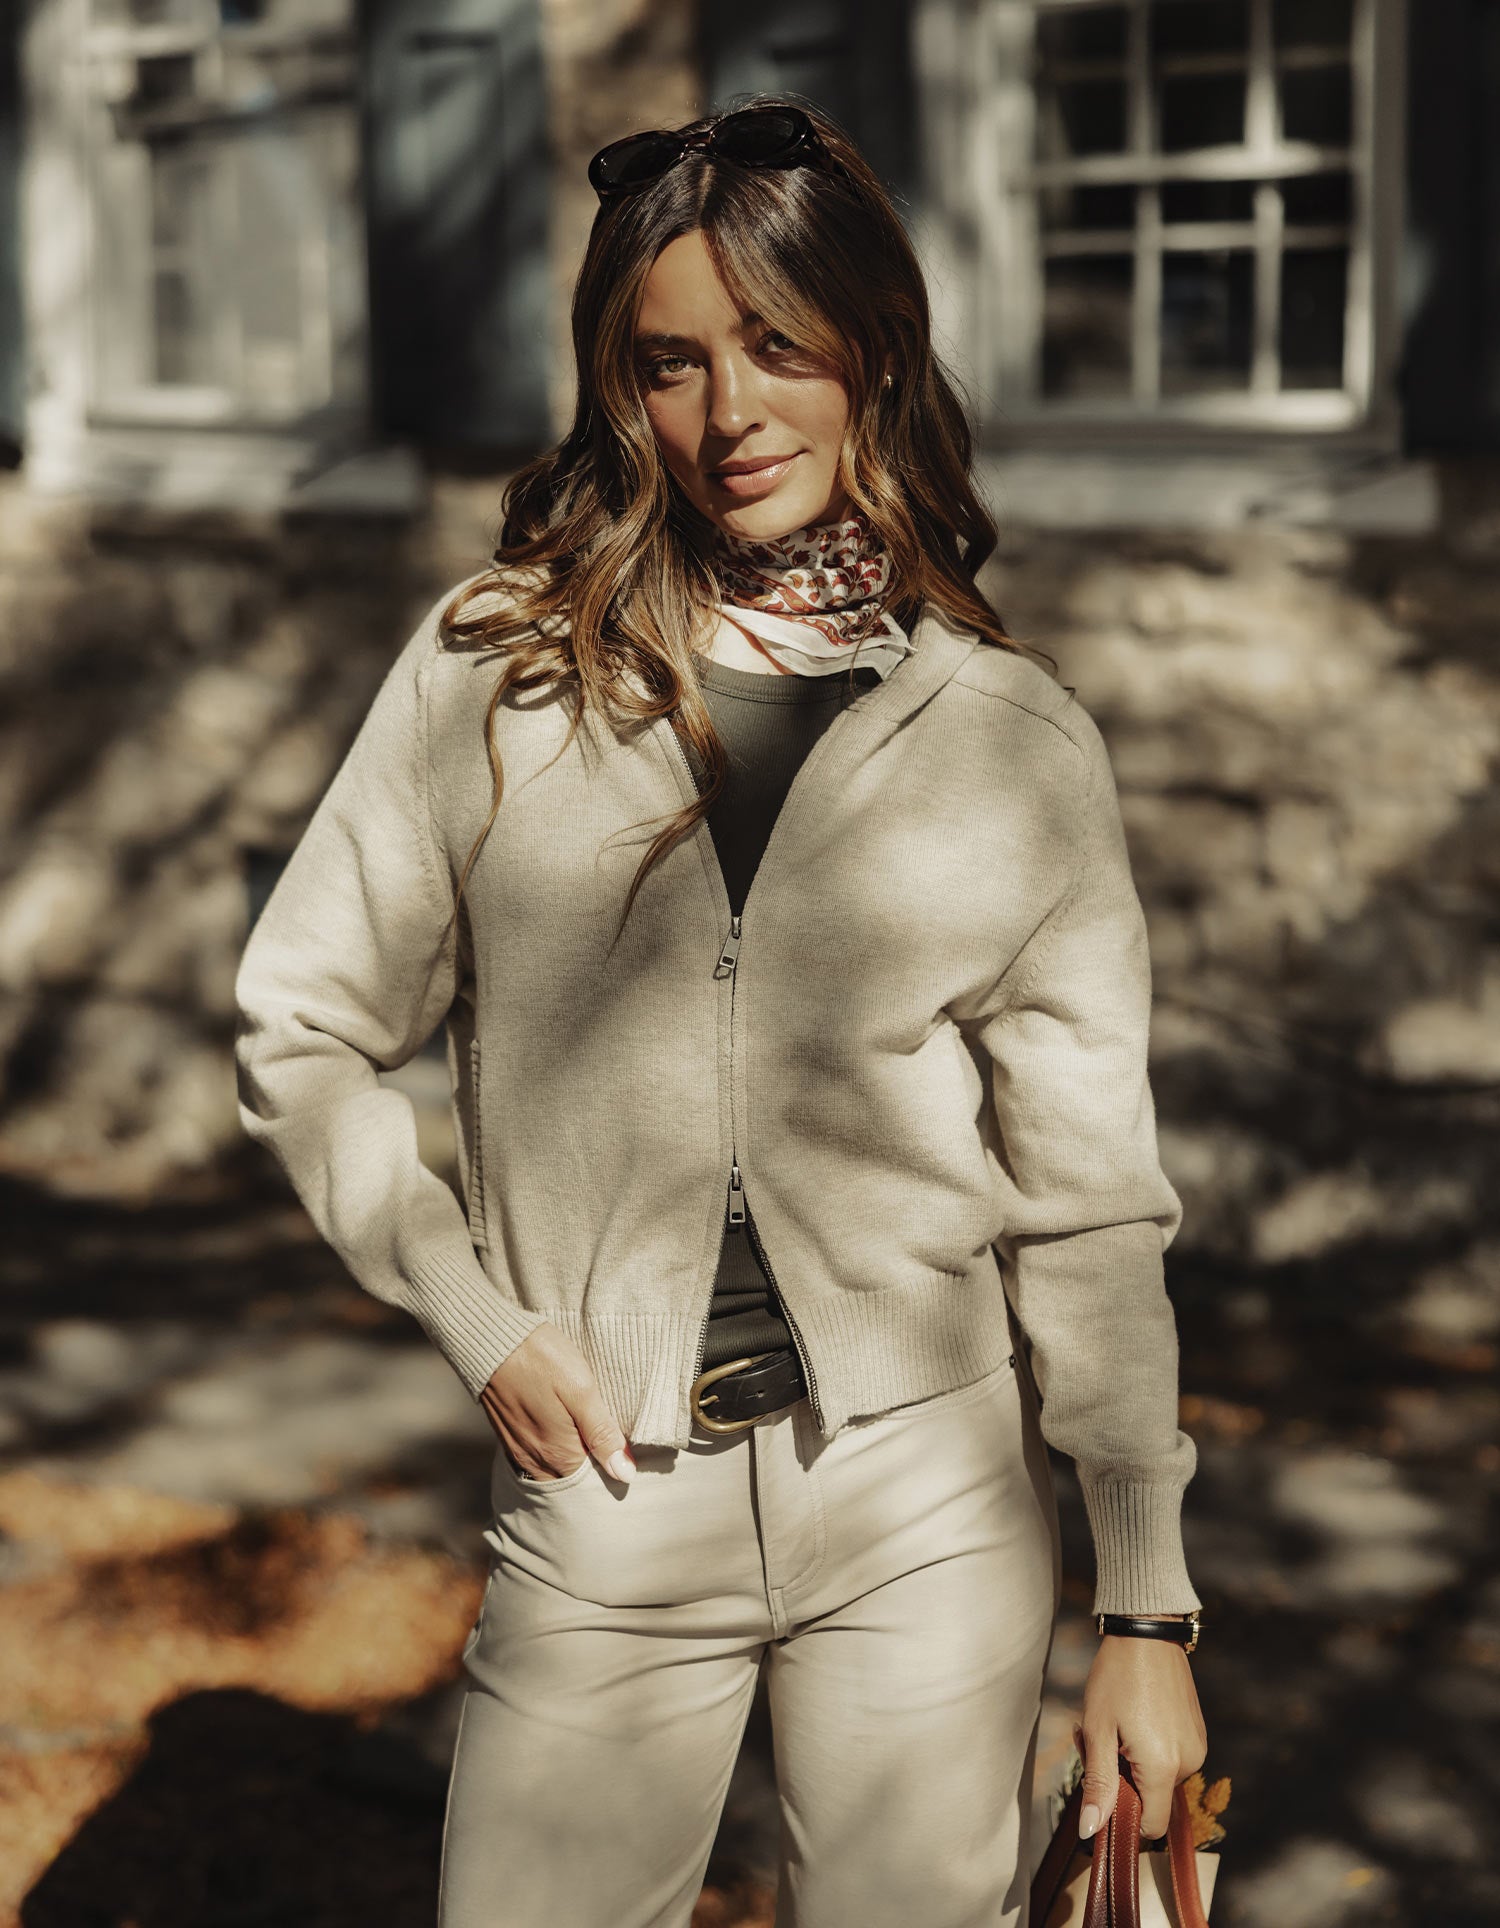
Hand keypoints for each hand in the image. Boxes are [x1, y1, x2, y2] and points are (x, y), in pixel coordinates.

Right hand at [479, 1323, 636, 1484]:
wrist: (491, 1339)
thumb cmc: (540, 1359)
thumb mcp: (581, 1390)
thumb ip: (602, 1433)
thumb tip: (625, 1474)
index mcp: (559, 1456)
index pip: (596, 1481)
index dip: (614, 1466)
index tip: (624, 1445)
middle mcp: (537, 1463)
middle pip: (575, 1480)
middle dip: (594, 1466)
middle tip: (608, 1435)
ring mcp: (519, 1452)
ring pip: (556, 1470)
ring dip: (575, 1458)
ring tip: (588, 1430)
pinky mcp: (509, 1439)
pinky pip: (538, 1459)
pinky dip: (555, 1451)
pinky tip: (565, 1428)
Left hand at [1075, 1621, 1206, 1841]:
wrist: (1147, 1631)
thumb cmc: (1117, 1676)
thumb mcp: (1098, 1729)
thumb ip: (1098, 1784)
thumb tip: (1091, 1830)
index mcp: (1163, 1767)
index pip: (1150, 1826)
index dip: (1122, 1816)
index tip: (1101, 1784)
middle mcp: (1189, 1763)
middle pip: (1150, 1797)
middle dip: (1119, 1778)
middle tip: (1095, 1739)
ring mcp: (1197, 1746)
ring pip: (1158, 1776)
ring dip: (1131, 1760)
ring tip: (1113, 1722)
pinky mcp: (1198, 1732)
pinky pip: (1171, 1756)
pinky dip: (1148, 1747)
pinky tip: (1132, 1716)